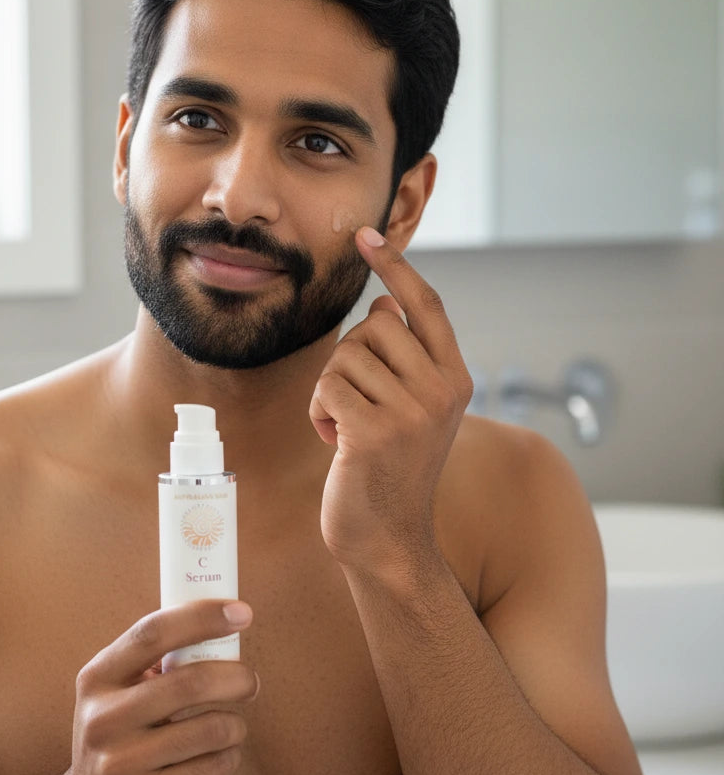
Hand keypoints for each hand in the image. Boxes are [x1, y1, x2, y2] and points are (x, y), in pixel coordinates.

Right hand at [53, 600, 256, 774]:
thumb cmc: (119, 736)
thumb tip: (219, 621)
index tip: (241, 612)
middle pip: (190, 682)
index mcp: (98, 677)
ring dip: (235, 724)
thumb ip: (153, 662)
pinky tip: (221, 755)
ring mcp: (120, 763)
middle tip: (251, 681)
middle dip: (236, 677)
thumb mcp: (116, 693)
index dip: (202, 618)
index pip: (153, 633)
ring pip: (210, 729)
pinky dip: (229, 757)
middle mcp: (103, 718)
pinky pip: (211, 768)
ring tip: (232, 726)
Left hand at [309, 227, 472, 573]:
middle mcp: (442, 389)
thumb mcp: (413, 409)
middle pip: (372, 328)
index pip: (425, 306)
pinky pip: (326, 388)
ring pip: (344, 358)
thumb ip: (406, 360)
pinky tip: (335, 442)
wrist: (387, 538)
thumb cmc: (390, 468)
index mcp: (455, 378)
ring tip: (349, 429)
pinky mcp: (374, 431)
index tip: (365, 236)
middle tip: (359, 406)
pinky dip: (319, 413)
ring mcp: (411, 411)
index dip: (395, 267)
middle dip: (350, 362)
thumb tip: (382, 308)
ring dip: (332, 392)